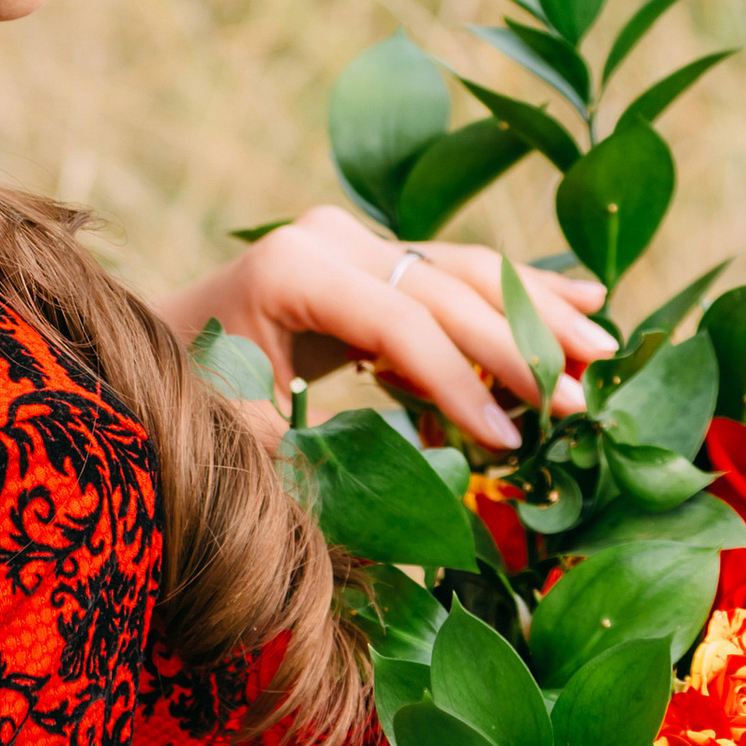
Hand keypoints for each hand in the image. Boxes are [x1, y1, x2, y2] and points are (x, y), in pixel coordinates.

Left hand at [154, 205, 614, 454]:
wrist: (142, 359)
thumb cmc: (185, 410)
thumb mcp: (243, 446)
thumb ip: (327, 466)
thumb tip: (425, 506)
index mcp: (293, 271)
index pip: (403, 325)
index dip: (463, 383)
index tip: (512, 442)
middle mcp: (328, 238)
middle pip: (446, 288)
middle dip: (520, 344)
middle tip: (584, 398)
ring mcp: (349, 238)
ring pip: (463, 268)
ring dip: (537, 308)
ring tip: (604, 348)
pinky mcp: (366, 254)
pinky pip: (451, 271)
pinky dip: (515, 290)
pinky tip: (583, 296)